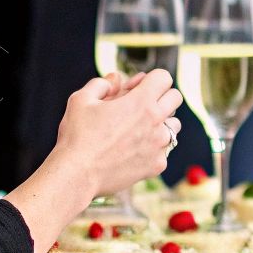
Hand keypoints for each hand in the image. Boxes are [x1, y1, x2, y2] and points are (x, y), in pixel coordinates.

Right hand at [50, 69, 181, 197]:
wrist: (77, 174)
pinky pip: (164, 150)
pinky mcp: (157, 164)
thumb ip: (102, 84)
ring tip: (136, 130)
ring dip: (160, 123)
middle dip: (160, 97)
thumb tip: (117, 79)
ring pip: (174, 125)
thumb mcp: (81, 100)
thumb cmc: (77, 136)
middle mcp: (156, 121)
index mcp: (141, 102)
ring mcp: (159, 144)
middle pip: (176, 97)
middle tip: (139, 106)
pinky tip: (133, 151)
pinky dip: (153, 148)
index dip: (149, 80)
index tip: (134, 90)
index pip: (164, 77)